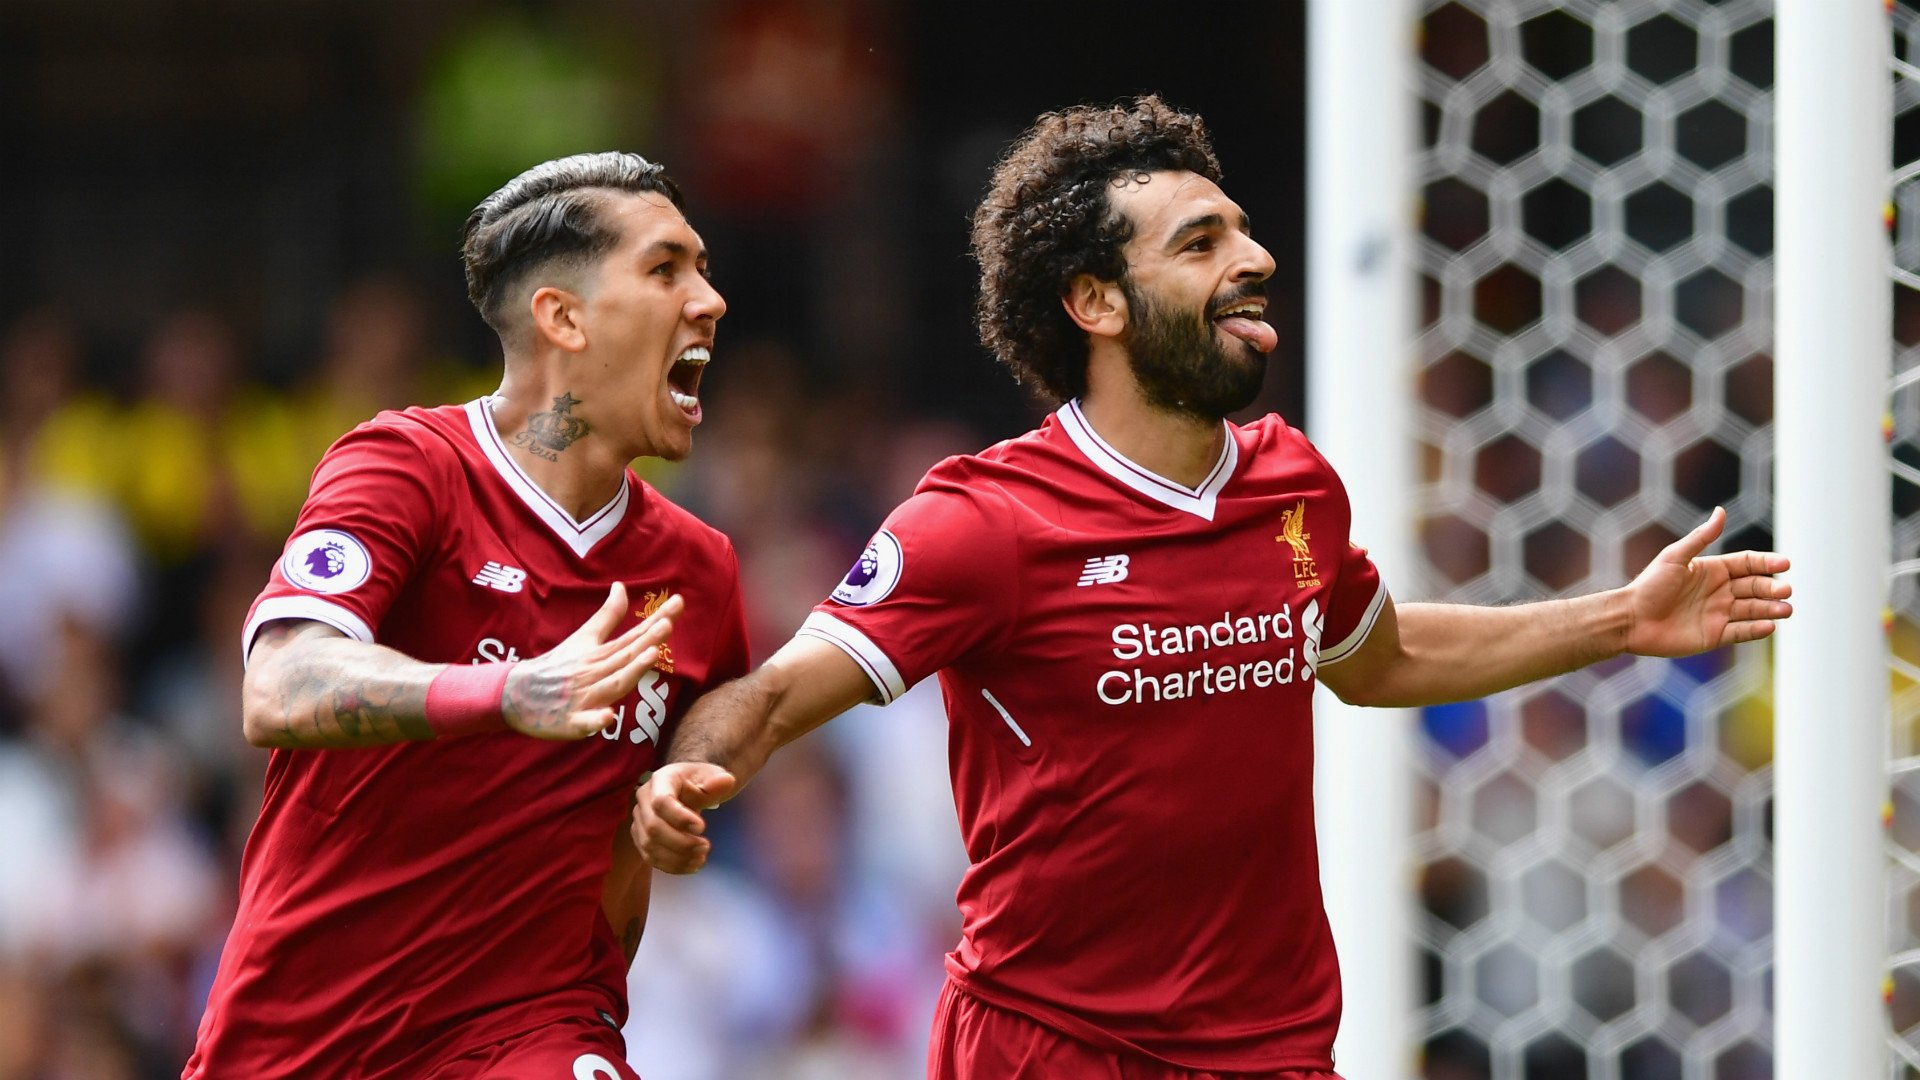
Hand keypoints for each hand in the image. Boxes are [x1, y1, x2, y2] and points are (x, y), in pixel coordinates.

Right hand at [502, 583, 681, 739]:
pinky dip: (596, 720)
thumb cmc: (557, 666)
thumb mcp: (582, 638)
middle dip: (647, 640)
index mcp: (599, 653)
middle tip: (667, 624)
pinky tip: (608, 716)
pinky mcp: (571, 721)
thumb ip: (607, 616)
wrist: (516, 694)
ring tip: (651, 655)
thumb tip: (621, 586)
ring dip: (631, 671)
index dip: (656, 620)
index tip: (678, 602)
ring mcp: (583, 697)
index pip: (634, 635)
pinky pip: (585, 722)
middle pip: (626, 655)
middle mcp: (594, 672)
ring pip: (612, 684)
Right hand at [633, 761, 738, 872]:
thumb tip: (726, 781)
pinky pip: (651, 857)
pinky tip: (692, 866)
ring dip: (677, 858)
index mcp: (660, 780)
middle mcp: (644, 799)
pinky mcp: (642, 838)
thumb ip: (718, 781)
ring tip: (701, 858)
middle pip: (653, 827)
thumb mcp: (712, 775)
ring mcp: (640, 820)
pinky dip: (672, 866)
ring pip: (649, 846)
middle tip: (706, 846)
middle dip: (681, 843)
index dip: (680, 817)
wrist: (689, 789)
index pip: (661, 801)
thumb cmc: (699, 781)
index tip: (702, 827)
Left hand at [1623, 507, 1791, 656]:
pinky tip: (1769, 626)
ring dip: (1771, 609)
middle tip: (1786, 590)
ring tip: (1786, 609)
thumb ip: (1701, 537)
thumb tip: (1721, 510)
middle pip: (1755, 586)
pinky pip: (1741, 632)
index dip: (1766, 563)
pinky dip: (1756, 629)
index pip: (1748, 564)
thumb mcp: (1675, 557)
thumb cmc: (1649, 586)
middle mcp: (1719, 591)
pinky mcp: (1714, 635)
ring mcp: (1718, 614)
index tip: (1784, 564)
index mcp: (1712, 570)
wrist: (1630, 620)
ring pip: (1753, 610)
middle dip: (1772, 588)